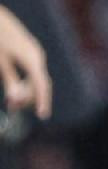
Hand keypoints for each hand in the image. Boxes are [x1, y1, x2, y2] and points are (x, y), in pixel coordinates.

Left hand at [0, 5, 51, 119]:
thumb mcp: (1, 61)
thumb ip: (9, 81)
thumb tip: (16, 99)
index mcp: (32, 59)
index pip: (42, 85)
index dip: (43, 101)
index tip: (43, 115)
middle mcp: (38, 57)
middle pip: (40, 84)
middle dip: (28, 98)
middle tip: (11, 107)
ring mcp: (35, 54)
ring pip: (36, 79)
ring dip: (25, 91)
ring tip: (10, 99)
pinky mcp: (30, 53)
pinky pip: (33, 72)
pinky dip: (25, 82)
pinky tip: (14, 87)